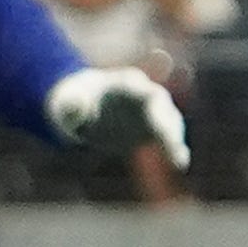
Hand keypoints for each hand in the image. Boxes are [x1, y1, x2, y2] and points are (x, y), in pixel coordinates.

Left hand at [47, 66, 188, 167]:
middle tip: (175, 150)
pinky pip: (166, 136)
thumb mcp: (67, 101)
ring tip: (179, 161)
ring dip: (173, 140)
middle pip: (164, 110)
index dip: (158, 113)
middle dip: (170, 129)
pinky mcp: (150, 126)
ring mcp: (150, 110)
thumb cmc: (73, 100)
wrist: (81, 104)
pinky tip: (180, 163)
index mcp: (127, 84)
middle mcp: (144, 94)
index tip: (161, 130)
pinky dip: (172, 148)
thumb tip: (74, 108)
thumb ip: (71, 104)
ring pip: (169, 123)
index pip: (150, 95)